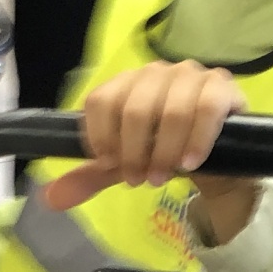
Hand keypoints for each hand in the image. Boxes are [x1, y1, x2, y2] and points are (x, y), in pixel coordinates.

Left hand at [43, 64, 251, 223]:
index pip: (101, 100)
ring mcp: (191, 76)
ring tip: (162, 177)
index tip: (109, 165)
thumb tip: (50, 199)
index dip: (100, 137)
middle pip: (134, 108)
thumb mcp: (124, 166)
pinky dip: (195, 140)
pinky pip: (206, 109)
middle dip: (133, 152)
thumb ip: (91, 177)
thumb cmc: (163, 152)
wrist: (214, 159)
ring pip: (171, 110)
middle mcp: (156, 73)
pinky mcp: (222, 87)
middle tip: (138, 180)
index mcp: (126, 85)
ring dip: (163, 152)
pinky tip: (189, 163)